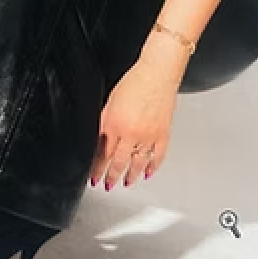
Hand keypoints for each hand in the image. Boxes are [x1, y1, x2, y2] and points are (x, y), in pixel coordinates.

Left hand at [89, 57, 178, 190]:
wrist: (158, 73)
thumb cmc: (134, 82)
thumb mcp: (110, 102)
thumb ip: (105, 123)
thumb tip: (100, 139)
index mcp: (115, 124)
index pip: (103, 153)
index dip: (97, 168)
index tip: (94, 177)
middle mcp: (132, 134)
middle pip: (119, 163)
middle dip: (111, 177)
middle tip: (107, 185)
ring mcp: (149, 136)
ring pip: (138, 163)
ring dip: (130, 176)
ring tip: (126, 182)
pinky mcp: (163, 134)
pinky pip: (158, 156)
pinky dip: (153, 167)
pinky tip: (147, 172)